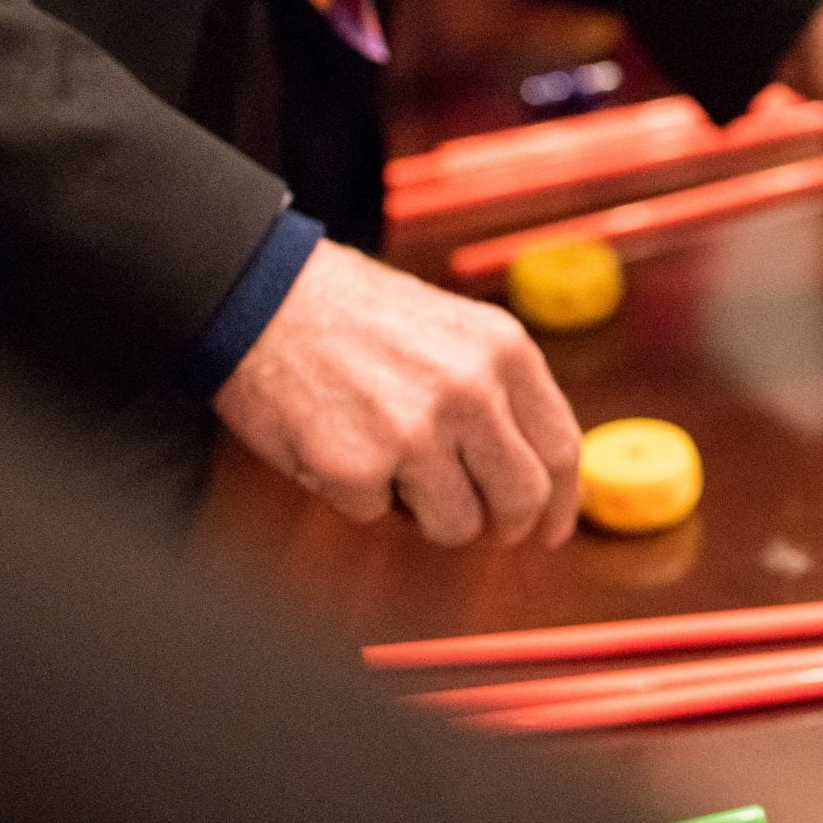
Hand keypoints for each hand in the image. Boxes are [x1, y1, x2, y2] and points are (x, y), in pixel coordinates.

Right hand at [214, 242, 582, 548]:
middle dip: (505, 527)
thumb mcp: (457, 332)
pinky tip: (339, 446)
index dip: (561, 502)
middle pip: (522, 498)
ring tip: (393, 467)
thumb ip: (504, 395)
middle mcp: (472, 390)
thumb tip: (543, 478)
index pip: (560, 449)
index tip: (550, 530)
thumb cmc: (355, 318)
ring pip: (456, 524)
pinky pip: (376, 516)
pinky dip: (357, 496)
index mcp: (506, 351)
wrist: (261, 292)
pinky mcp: (357, 466)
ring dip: (426, 514)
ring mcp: (416, 430)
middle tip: (482, 529)